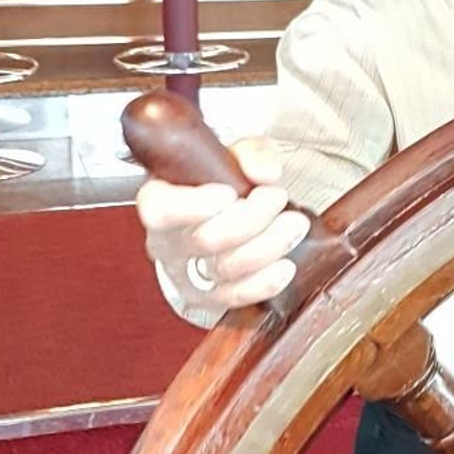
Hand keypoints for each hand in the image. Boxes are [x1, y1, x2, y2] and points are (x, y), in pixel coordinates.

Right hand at [135, 136, 309, 308]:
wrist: (221, 217)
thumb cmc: (220, 184)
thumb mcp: (234, 156)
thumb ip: (251, 154)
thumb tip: (265, 172)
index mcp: (160, 200)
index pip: (159, 209)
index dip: (194, 205)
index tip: (229, 193)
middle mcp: (167, 242)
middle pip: (205, 239)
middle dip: (252, 218)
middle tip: (277, 197)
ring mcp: (185, 274)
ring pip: (224, 269)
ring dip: (269, 246)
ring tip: (293, 224)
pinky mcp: (207, 298)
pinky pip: (235, 297)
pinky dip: (265, 283)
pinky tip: (284, 265)